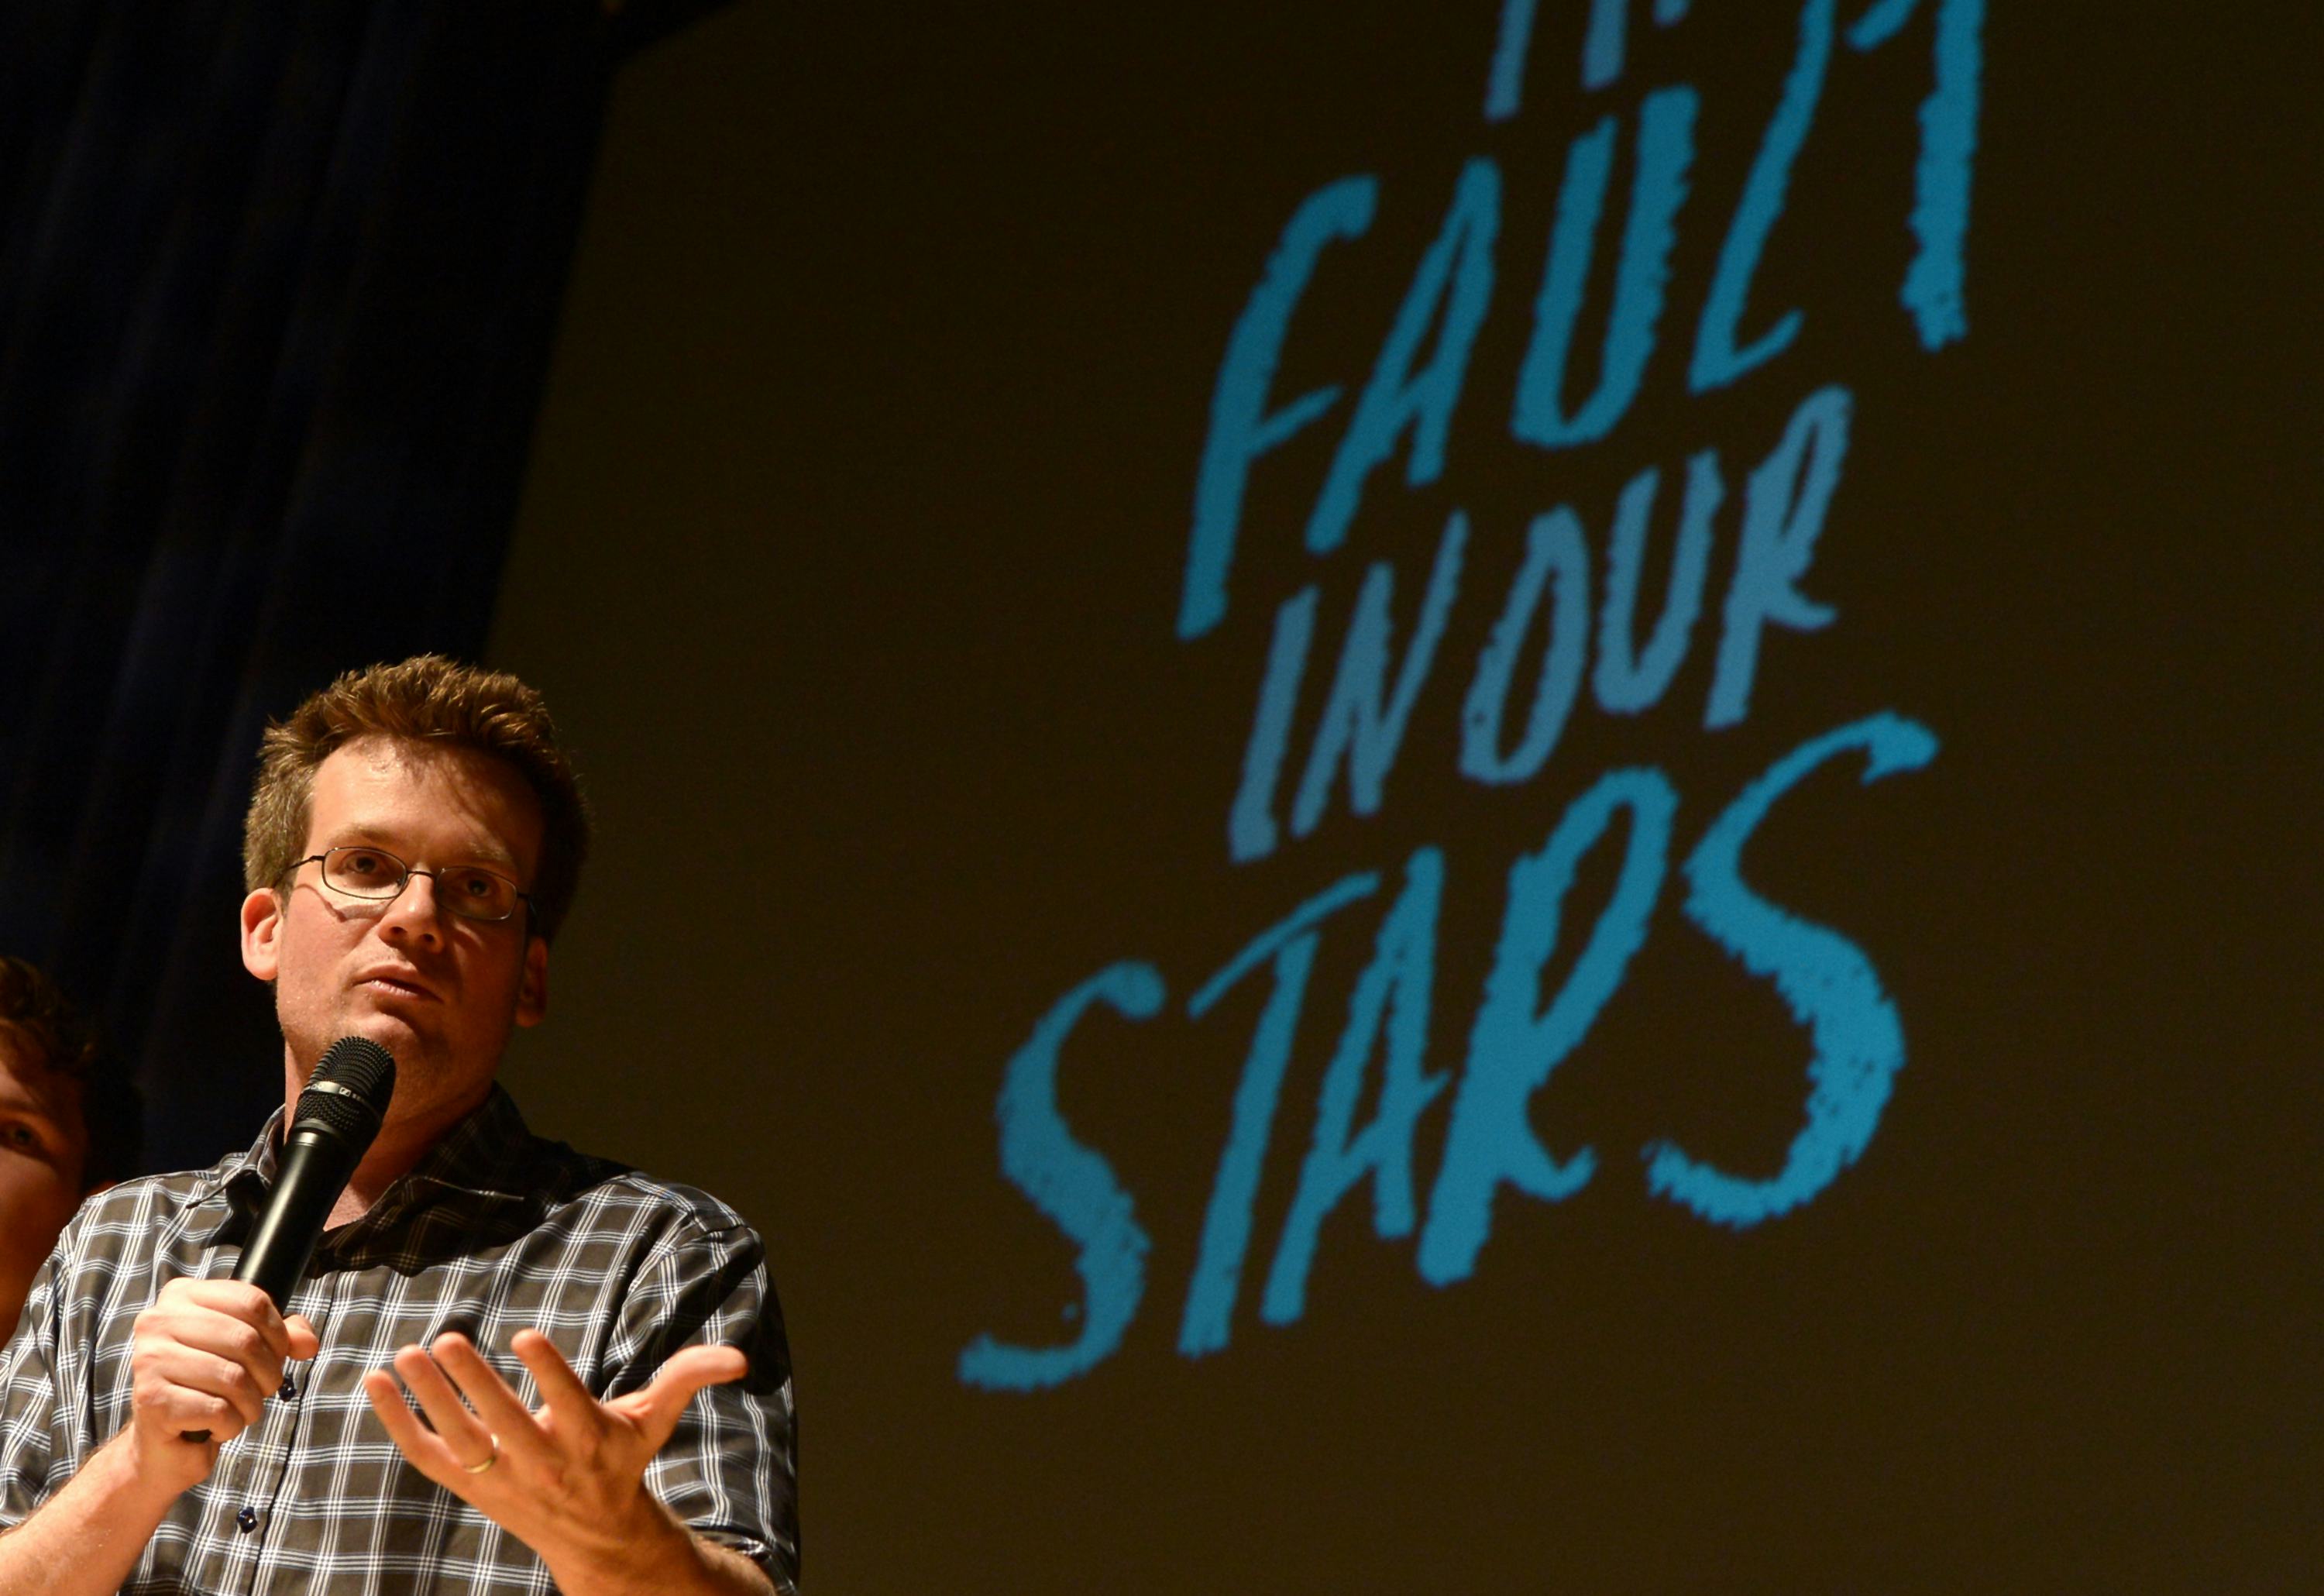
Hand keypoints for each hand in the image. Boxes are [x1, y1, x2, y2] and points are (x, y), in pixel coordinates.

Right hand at [127, 1278, 317, 1487]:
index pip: (252, 1300)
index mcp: (181, 1295)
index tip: (279, 1354)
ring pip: (234, 1378)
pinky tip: (218, 1426)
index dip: (279, 1333)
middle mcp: (158, 1321)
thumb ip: (284, 1336)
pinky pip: (217, 1410)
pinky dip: (231, 1424)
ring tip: (241, 1410)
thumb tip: (308, 1342)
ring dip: (252, 1404)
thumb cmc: (208, 1387)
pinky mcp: (151, 1399)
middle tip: (263, 1390)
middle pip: (246, 1339)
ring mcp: (149, 1359)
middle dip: (269, 1373)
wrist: (164, 1442)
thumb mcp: (249, 1351)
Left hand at [361, 1329, 747, 1566]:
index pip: (566, 1401)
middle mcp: (542, 1461)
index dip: (547, 1371)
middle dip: (471, 1383)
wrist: (593, 1536)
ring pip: (458, 1438)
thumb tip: (737, 1358)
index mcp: (588, 1438)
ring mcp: (500, 1477)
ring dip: (428, 1398)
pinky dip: (397, 1423)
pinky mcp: (469, 1485)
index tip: (527, 1337)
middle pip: (500, 1422)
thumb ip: (688, 1378)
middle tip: (444, 1340)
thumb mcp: (657, 1420)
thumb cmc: (622, 1461)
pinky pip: (426, 1456)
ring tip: (405, 1355)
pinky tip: (376, 1384)